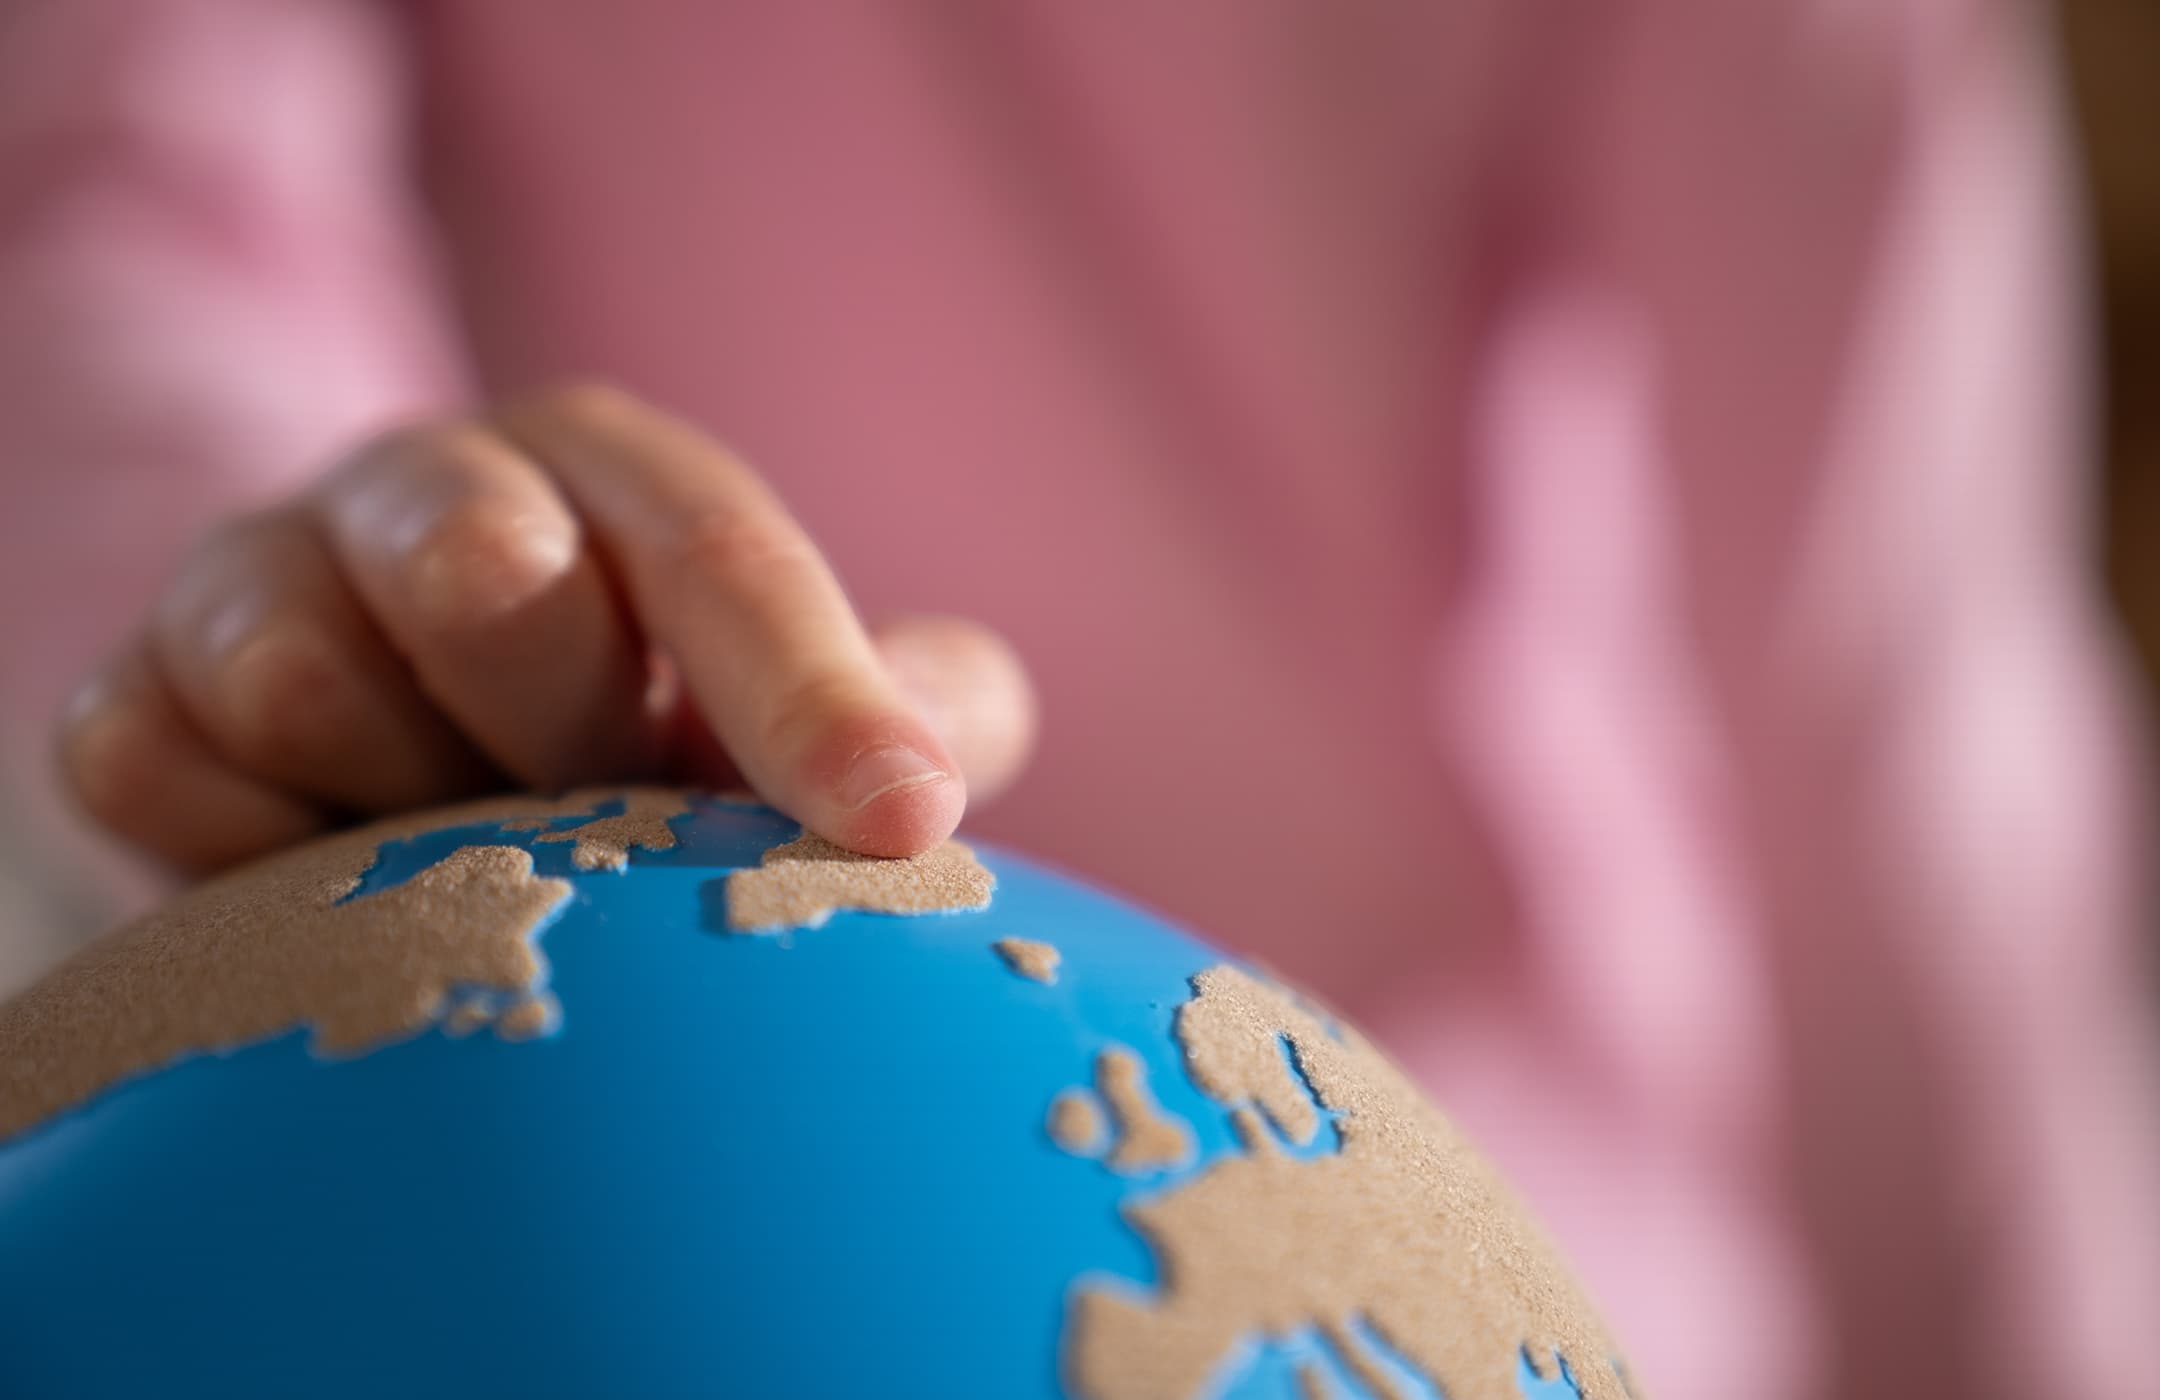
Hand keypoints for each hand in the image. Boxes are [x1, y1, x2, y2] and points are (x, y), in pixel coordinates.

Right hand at [56, 385, 1035, 873]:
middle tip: (586, 807)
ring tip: (452, 846)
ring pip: (301, 677)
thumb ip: (913, 705)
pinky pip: (150, 773)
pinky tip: (322, 877)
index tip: (898, 821)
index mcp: (613, 480)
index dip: (813, 695)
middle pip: (481, 569)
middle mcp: (431, 489)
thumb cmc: (626, 739)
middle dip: (555, 729)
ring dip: (403, 816)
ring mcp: (259, 577)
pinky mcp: (129, 694)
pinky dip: (251, 864)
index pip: (721, 558)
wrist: (390, 778)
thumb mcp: (781, 710)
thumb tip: (944, 758)